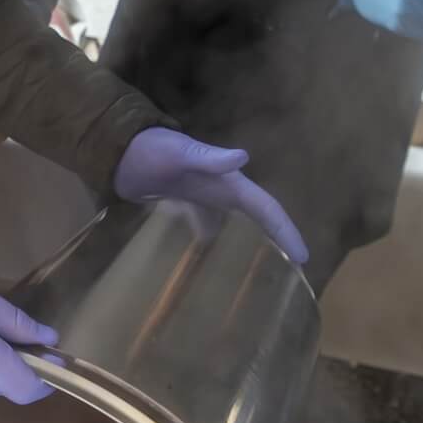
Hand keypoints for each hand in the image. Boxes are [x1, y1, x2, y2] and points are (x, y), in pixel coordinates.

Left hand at [113, 127, 309, 263]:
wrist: (119, 148)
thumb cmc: (150, 149)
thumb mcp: (179, 153)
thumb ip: (208, 157)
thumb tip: (243, 156)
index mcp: (228, 182)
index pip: (267, 208)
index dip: (286, 230)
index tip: (303, 258)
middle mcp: (220, 190)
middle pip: (256, 218)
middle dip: (275, 240)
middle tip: (292, 271)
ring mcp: (202, 197)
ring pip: (230, 223)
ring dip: (241, 243)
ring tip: (249, 274)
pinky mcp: (183, 202)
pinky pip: (203, 224)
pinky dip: (208, 239)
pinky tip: (202, 257)